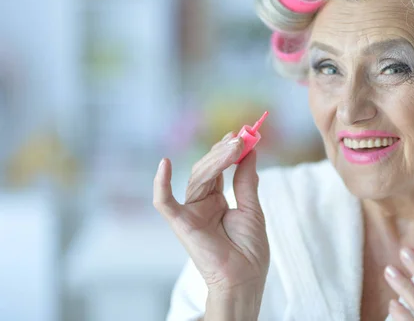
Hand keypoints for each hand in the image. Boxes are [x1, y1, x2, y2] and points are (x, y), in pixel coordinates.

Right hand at [153, 132, 269, 293]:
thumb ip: (246, 180)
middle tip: (240, 138)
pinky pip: (165, 203)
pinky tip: (164, 164)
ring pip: (197, 177)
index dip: (227, 151)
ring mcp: (190, 212)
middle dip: (223, 152)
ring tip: (235, 146)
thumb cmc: (249, 250)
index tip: (240, 134)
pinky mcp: (181, 223)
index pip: (218, 169)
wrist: (245, 278)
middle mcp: (200, 203)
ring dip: (215, 159)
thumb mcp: (252, 209)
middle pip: (207, 169)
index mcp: (216, 200)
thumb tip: (249, 152)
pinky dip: (161, 184)